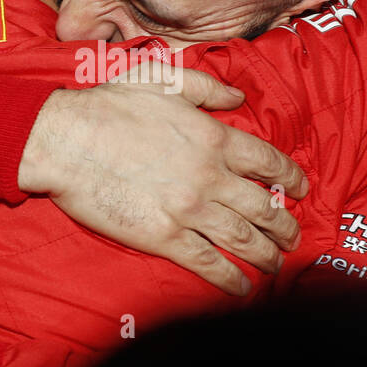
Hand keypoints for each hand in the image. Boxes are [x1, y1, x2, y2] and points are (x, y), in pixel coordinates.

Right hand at [19, 63, 307, 295]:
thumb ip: (206, 87)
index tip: (300, 189)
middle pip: (264, 207)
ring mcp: (190, 209)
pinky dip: (231, 279)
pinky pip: (209, 263)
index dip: (290, 178)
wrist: (65, 140)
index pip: (268, 162)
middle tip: (293, 237)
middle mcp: (211, 176)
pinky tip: (242, 287)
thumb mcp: (162, 78)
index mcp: (214, 137)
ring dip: (267, 255)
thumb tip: (239, 97)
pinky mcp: (165, 237)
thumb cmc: (108, 105)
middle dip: (285, 226)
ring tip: (277, 264)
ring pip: (244, 239)